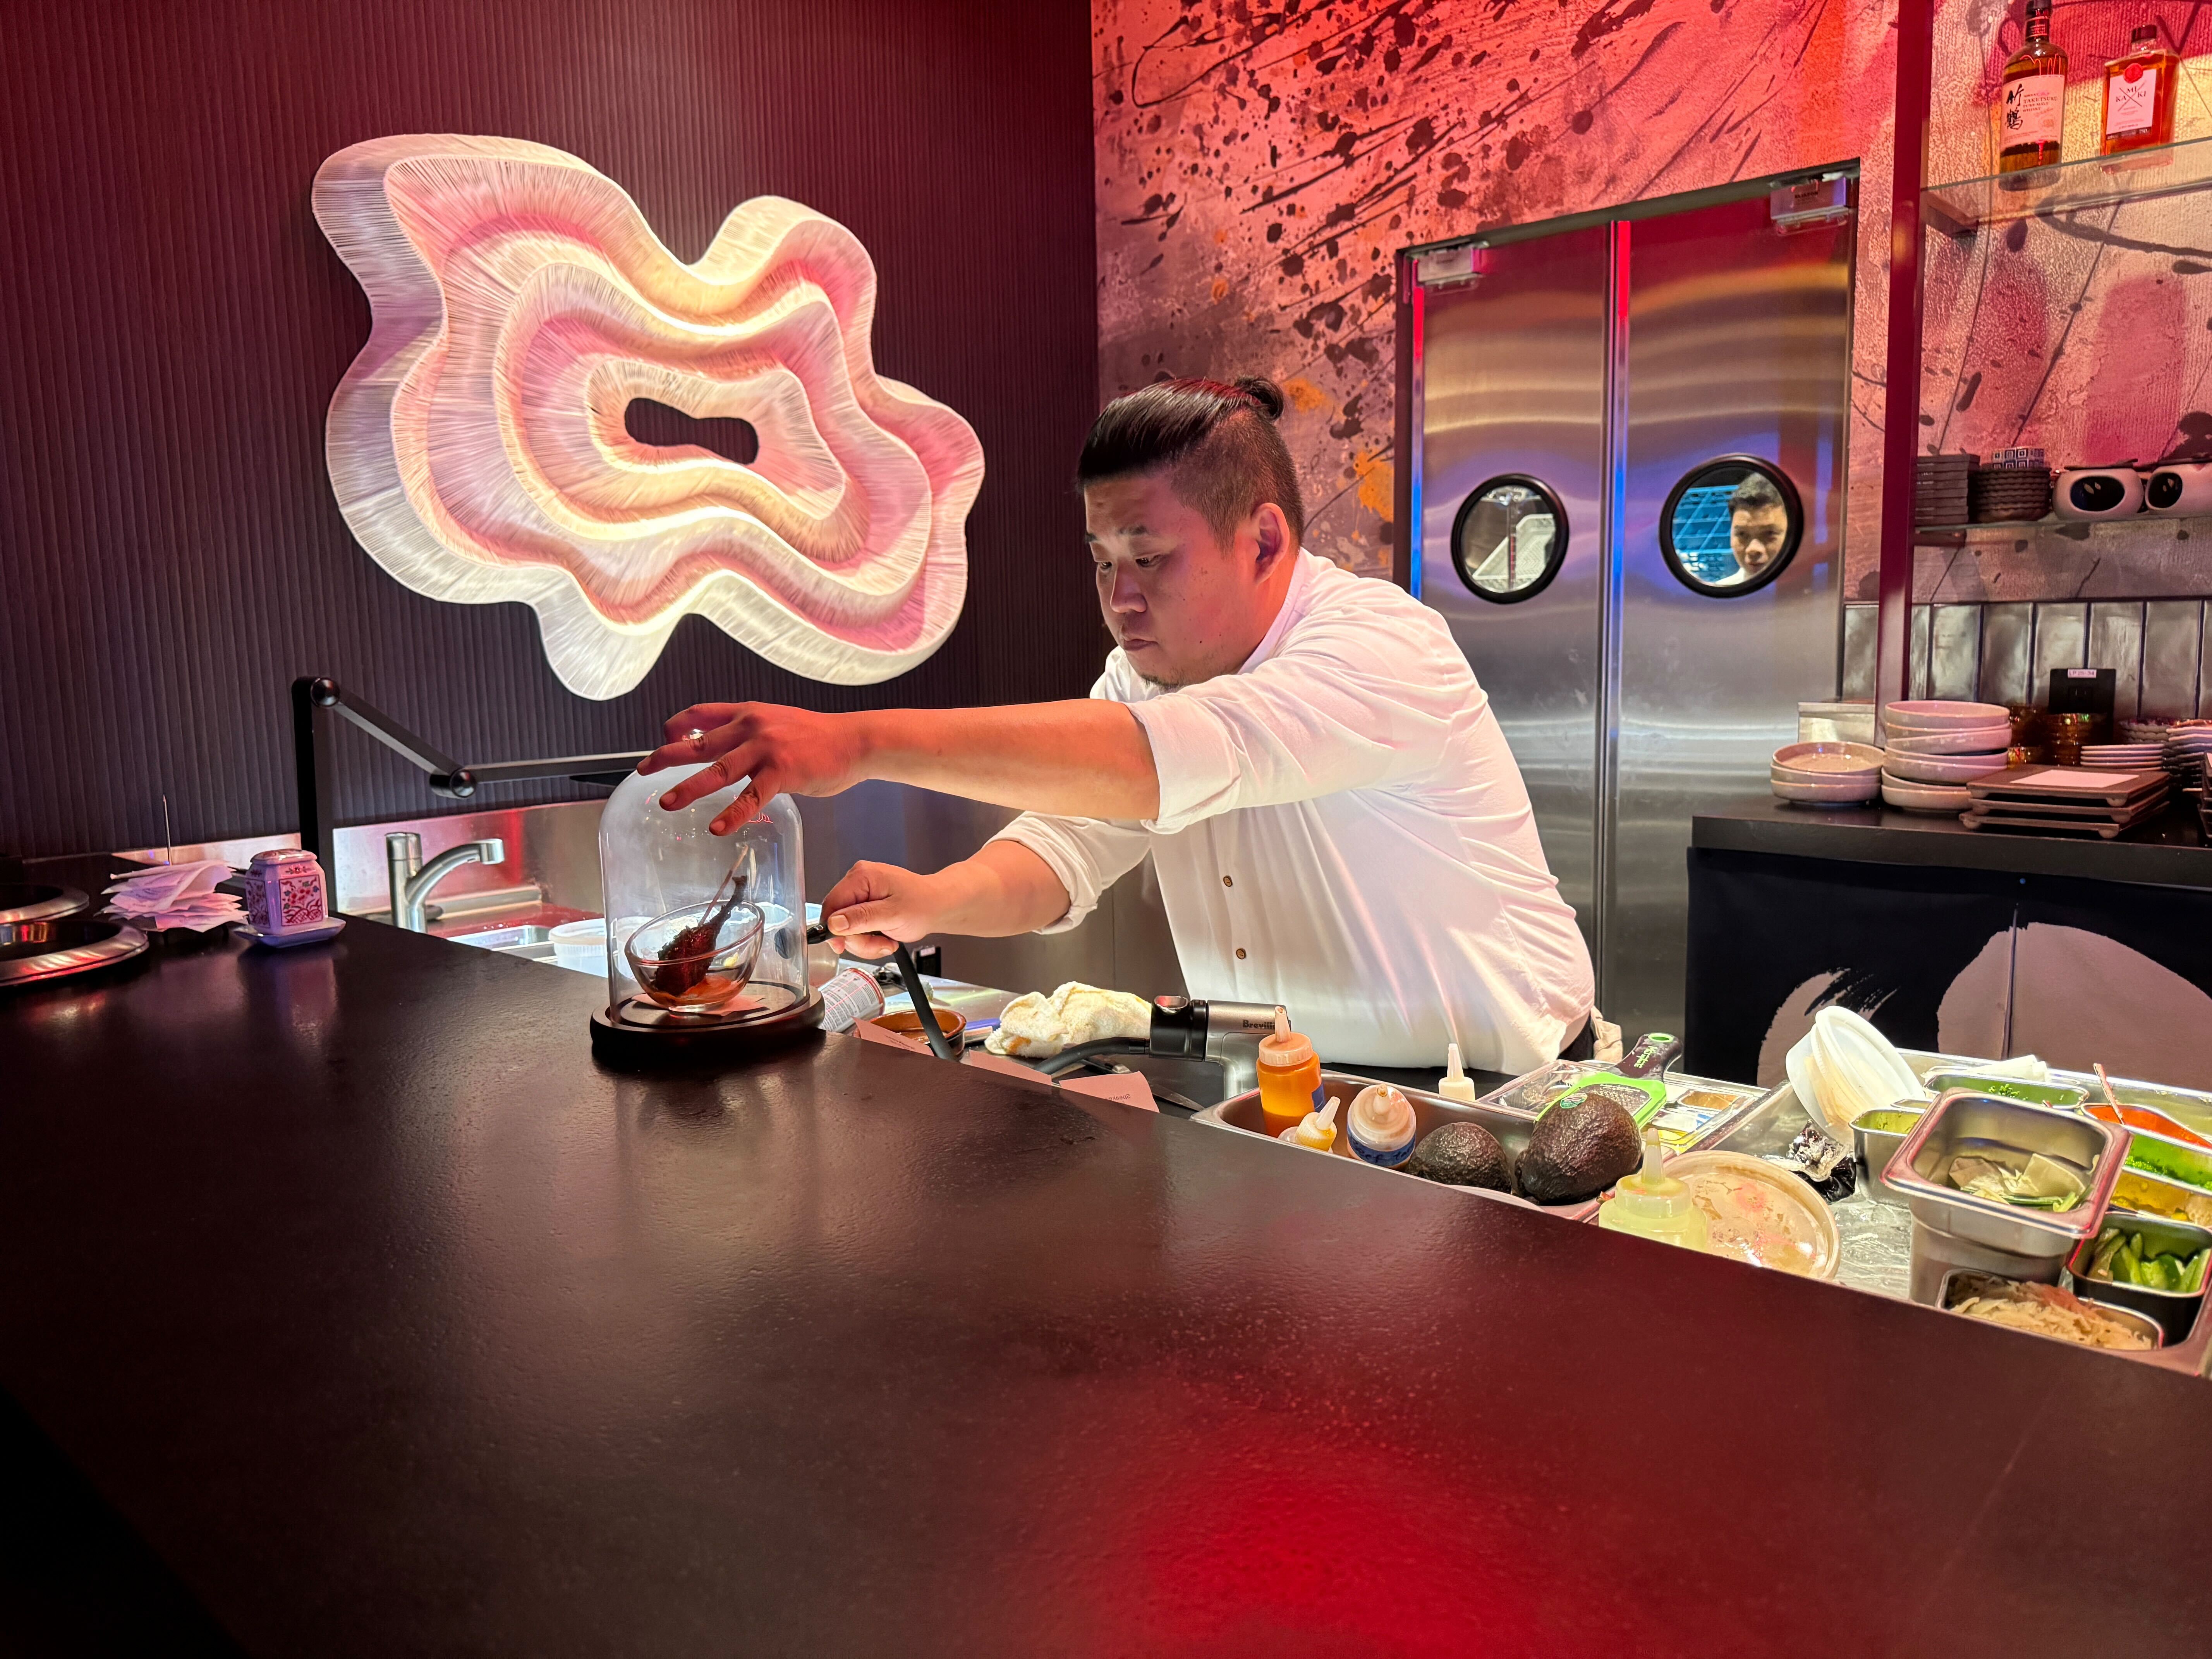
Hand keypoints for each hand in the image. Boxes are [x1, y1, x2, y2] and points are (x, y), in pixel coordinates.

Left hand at [637, 702, 870, 833]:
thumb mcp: (777, 723)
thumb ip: (749, 733)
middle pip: (699, 742)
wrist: (854, 740)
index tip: (662, 741)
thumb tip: (724, 749)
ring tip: (668, 803)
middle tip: (642, 771)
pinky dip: (732, 813)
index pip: (700, 713)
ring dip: (689, 788)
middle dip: (666, 757)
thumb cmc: (817, 737)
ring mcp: (766, 748)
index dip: (676, 727)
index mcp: (748, 713)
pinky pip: (751, 796)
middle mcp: (752, 726)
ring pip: (718, 769)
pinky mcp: (783, 771)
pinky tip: (717, 827)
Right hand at [821, 861, 944, 959]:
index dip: (833, 928)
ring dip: (866, 943)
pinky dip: (870, 941)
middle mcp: (858, 883)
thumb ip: (862, 918)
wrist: (938, 907)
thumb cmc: (923, 904)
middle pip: (838, 920)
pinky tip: (886, 938)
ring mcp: (861, 896)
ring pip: (847, 930)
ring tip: (887, 941)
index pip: (832, 904)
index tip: (841, 946)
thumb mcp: (892, 914)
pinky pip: (857, 931)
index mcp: (862, 876)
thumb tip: (834, 923)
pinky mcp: (865, 909)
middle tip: (880, 943)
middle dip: (858, 939)